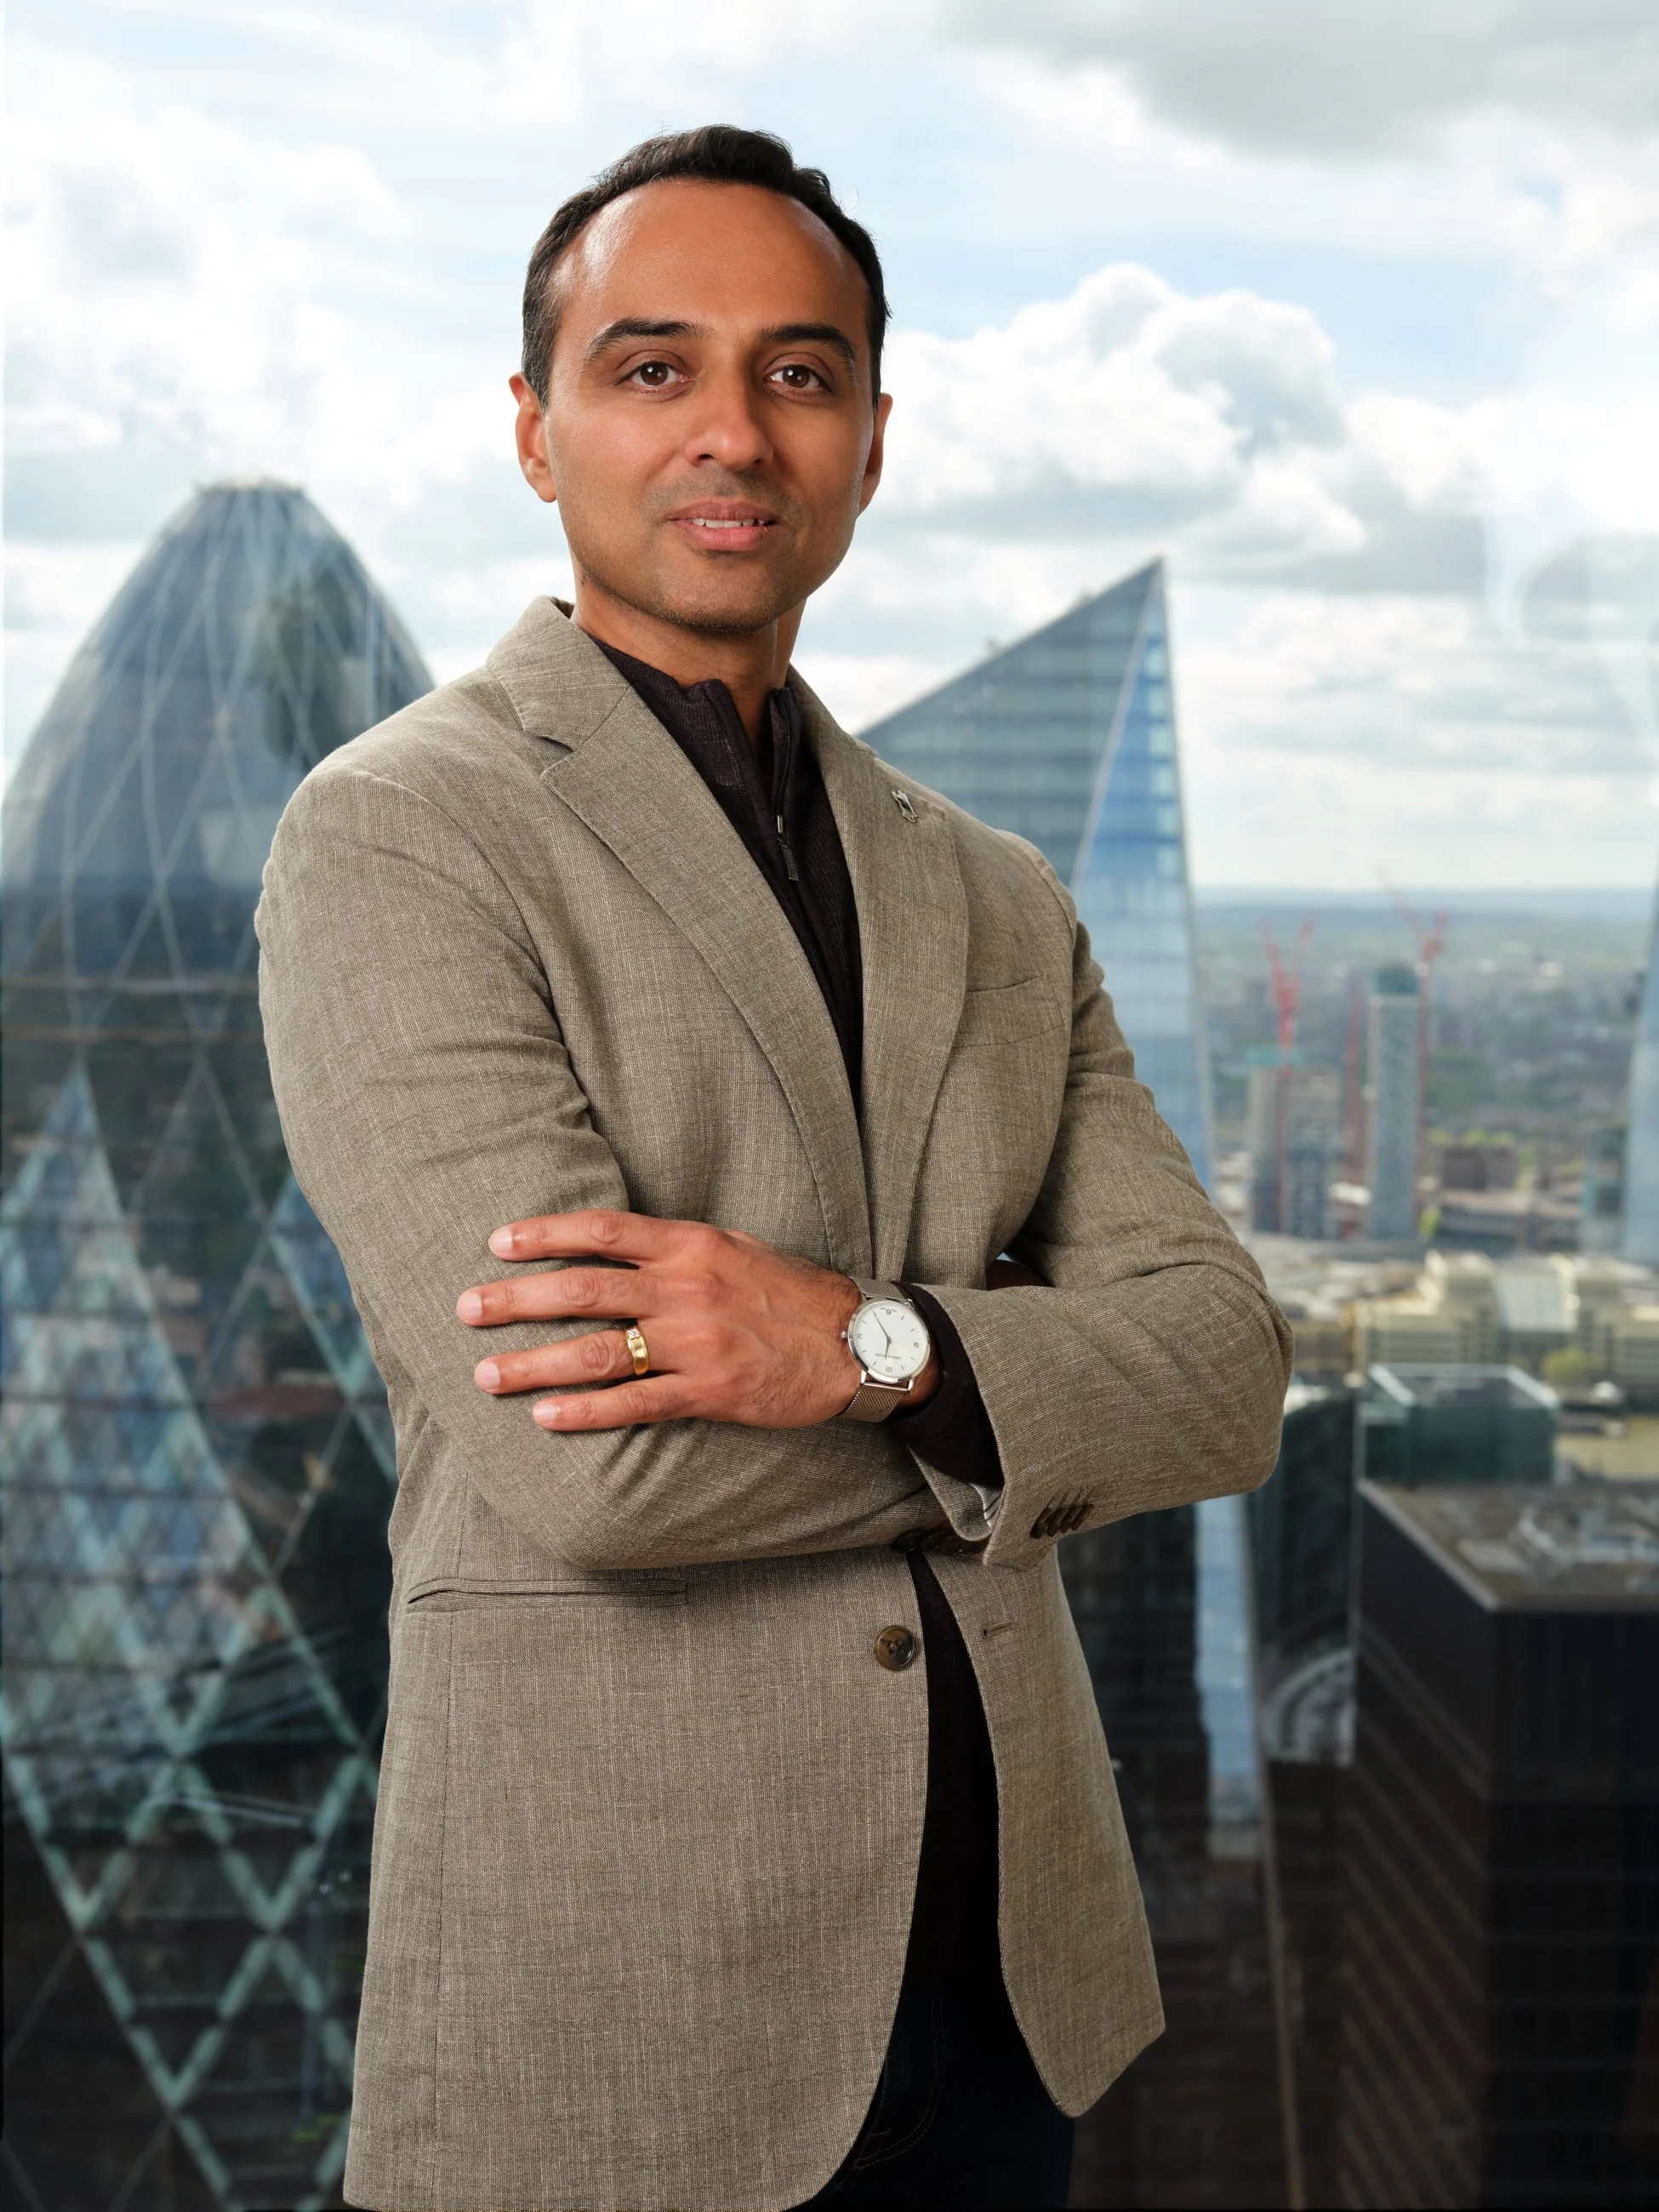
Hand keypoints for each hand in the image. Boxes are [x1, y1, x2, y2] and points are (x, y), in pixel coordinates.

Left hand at [458, 1208, 938, 1431]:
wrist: (856, 1342)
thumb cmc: (793, 1293)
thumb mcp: (737, 1248)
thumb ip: (677, 1248)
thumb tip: (617, 1245)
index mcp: (691, 1246)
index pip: (603, 1232)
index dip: (544, 1234)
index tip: (497, 1243)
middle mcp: (686, 1289)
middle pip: (583, 1290)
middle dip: (516, 1300)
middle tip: (465, 1309)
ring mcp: (695, 1343)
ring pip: (598, 1351)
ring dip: (535, 1363)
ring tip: (488, 1375)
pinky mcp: (709, 1392)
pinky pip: (635, 1404)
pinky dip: (586, 1411)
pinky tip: (546, 1417)